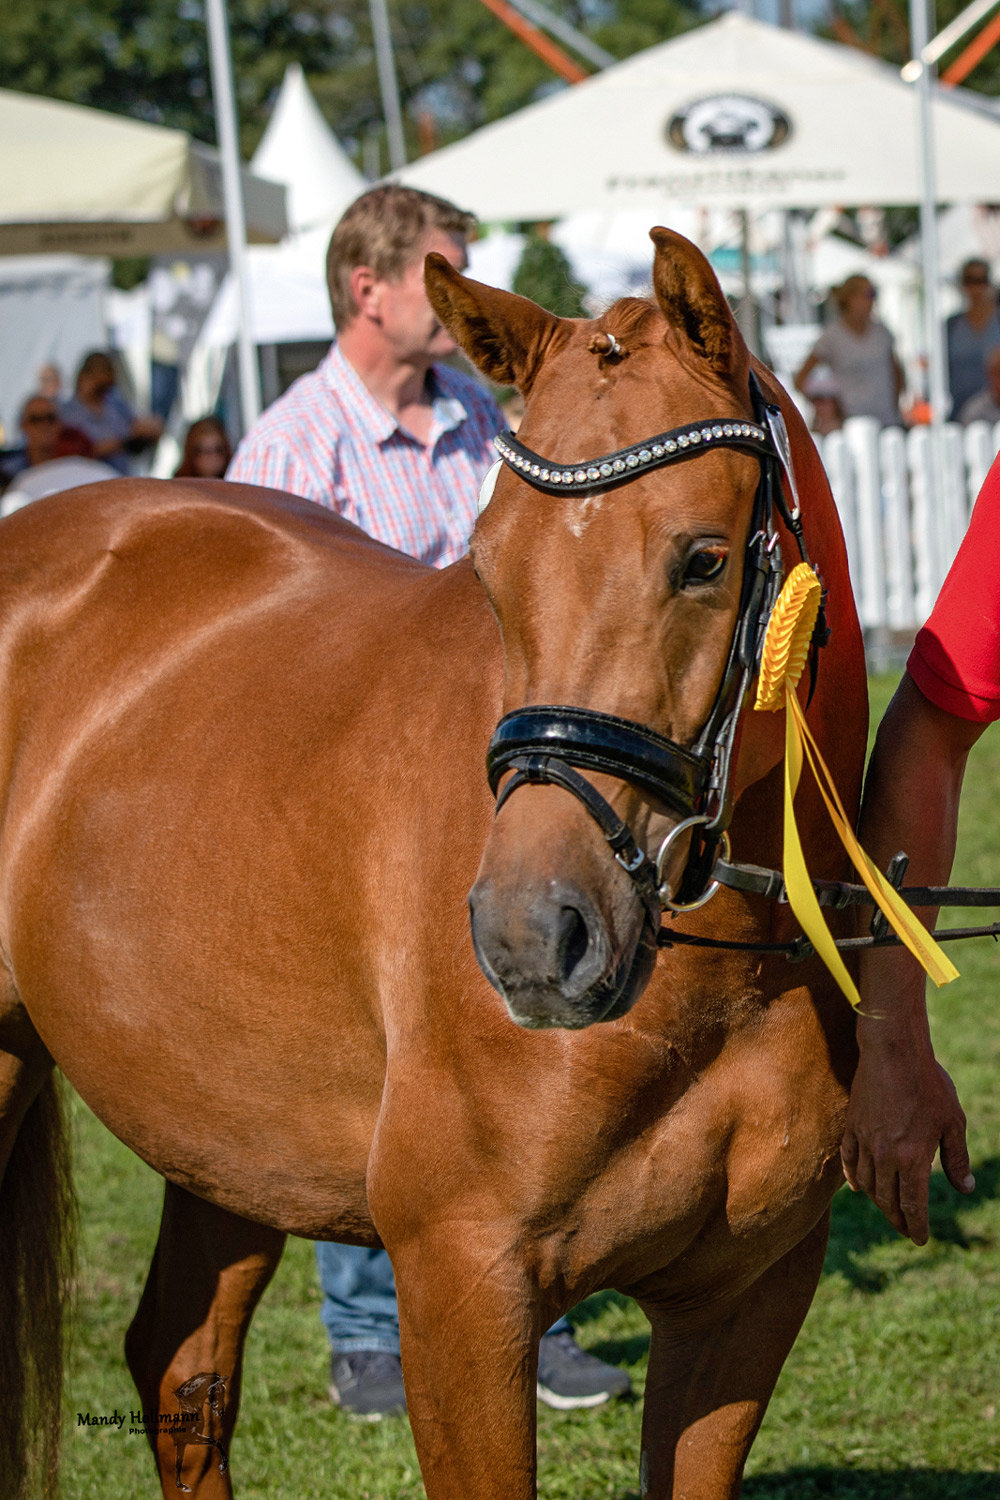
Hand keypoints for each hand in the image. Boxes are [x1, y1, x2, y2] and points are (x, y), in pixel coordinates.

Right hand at [841, 1035, 973, 1244]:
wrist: (894, 1052)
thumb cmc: (929, 1085)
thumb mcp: (953, 1122)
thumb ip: (957, 1159)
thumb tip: (964, 1188)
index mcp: (913, 1159)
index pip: (913, 1206)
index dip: (917, 1227)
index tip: (920, 1239)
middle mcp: (886, 1156)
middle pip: (888, 1200)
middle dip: (898, 1220)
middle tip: (905, 1229)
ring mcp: (865, 1142)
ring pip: (867, 1184)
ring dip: (878, 1202)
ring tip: (888, 1209)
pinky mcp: (852, 1126)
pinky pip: (849, 1160)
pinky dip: (853, 1178)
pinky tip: (858, 1187)